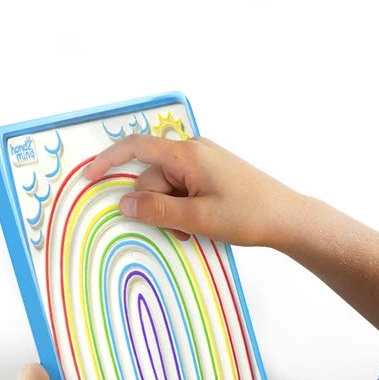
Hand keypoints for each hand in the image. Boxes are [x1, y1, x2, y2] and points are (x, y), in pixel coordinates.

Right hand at [82, 133, 298, 247]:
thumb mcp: (197, 218)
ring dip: (173, 212)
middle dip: (156, 206)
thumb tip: (123, 201)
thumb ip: (156, 210)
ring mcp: (205, 162)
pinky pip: (185, 189)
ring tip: (196, 231)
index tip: (90, 178)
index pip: (137, 147)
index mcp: (188, 154)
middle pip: (153, 177)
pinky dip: (185, 209)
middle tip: (179, 231)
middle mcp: (195, 151)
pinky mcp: (213, 174)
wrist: (289, 218)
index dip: (109, 160)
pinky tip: (202, 224)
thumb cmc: (248, 215)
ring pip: (169, 188)